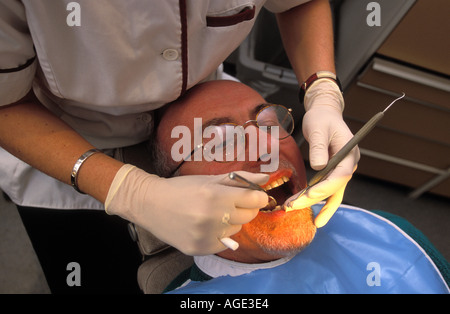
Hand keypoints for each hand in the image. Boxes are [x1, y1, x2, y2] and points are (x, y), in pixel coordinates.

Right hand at [105, 165, 268, 254]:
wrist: (150, 204)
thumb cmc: (181, 188)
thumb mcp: (209, 179)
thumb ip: (240, 178)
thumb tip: (266, 177)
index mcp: (215, 195)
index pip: (254, 199)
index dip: (257, 196)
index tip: (254, 195)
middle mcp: (212, 217)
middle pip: (249, 216)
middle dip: (244, 208)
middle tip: (229, 203)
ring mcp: (205, 235)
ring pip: (237, 230)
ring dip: (230, 222)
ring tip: (213, 214)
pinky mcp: (199, 249)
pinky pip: (224, 243)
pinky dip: (220, 235)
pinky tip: (206, 226)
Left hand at [286, 79, 359, 226]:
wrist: (324, 112)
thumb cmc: (321, 118)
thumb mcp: (318, 128)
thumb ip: (318, 147)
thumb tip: (319, 167)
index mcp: (349, 153)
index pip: (341, 175)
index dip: (326, 187)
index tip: (309, 194)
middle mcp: (348, 164)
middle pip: (334, 188)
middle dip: (313, 199)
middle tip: (292, 207)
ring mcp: (341, 169)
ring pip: (330, 192)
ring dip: (312, 202)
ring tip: (291, 209)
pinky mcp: (332, 172)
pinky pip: (325, 189)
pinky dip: (314, 198)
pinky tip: (302, 207)